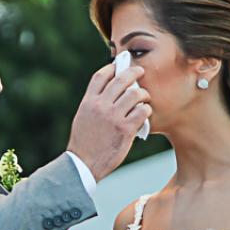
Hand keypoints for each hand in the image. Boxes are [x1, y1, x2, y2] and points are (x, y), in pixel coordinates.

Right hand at [67, 63, 151, 180]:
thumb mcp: (83, 118)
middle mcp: (101, 106)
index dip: (112, 67)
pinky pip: (142, 111)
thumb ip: (95, 104)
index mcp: (89, 102)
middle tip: (140, 71)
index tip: (120, 65)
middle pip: (121, 79)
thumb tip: (108, 92)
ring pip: (135, 94)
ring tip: (144, 98)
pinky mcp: (125, 129)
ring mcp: (113, 117)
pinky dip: (146, 110)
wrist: (83, 164)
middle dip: (134, 72)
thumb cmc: (84, 143)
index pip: (101, 76)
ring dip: (143, 94)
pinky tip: (144, 114)